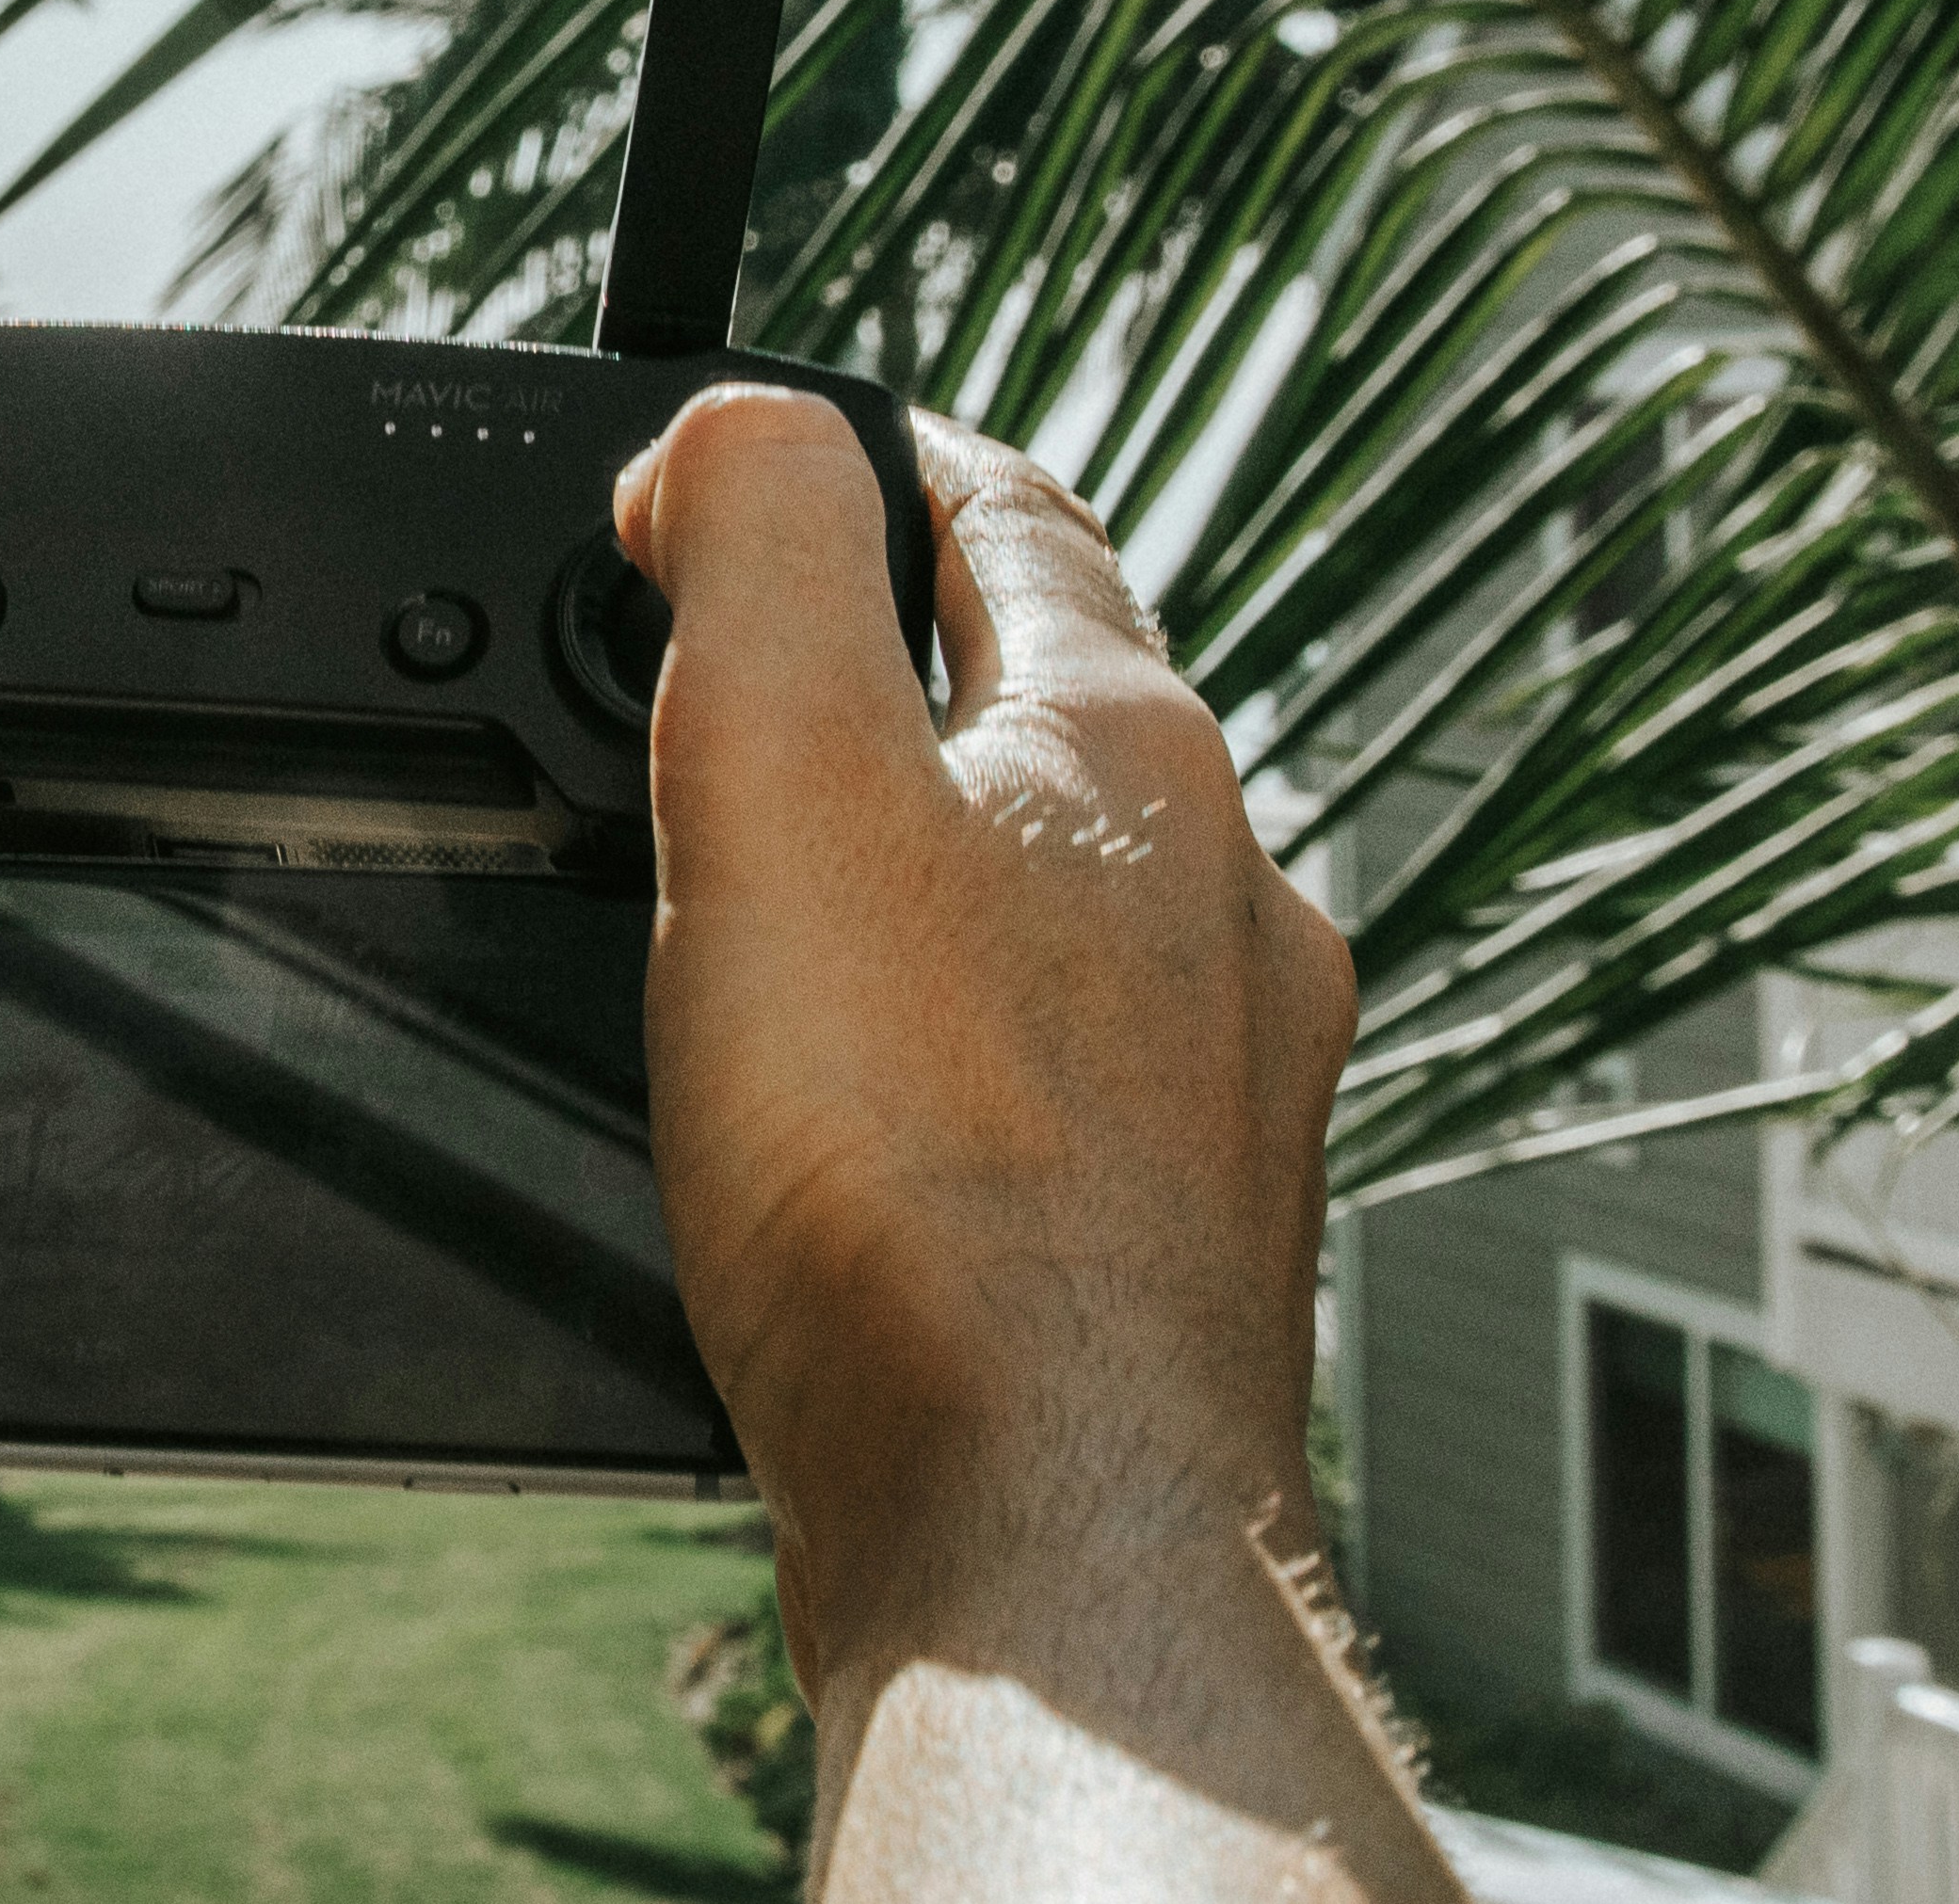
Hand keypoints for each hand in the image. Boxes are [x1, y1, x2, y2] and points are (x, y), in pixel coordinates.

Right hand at [616, 387, 1456, 1901]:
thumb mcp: (788, 765)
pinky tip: (885, 1095)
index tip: (791, 444)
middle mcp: (1221, 901)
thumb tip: (736, 427)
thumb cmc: (922, 1175)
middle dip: (909, 656)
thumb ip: (759, 546)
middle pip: (1055, 703)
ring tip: (806, 870)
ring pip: (1071, 893)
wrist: (1045, 1531)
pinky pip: (1059, 1062)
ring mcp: (1222, 1078)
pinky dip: (965, 1029)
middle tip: (761, 655)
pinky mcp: (1178, 1232)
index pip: (1016, 517)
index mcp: (1134, 752)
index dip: (881, 452)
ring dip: (944, 851)